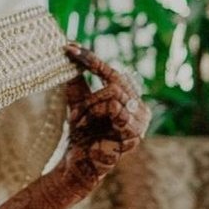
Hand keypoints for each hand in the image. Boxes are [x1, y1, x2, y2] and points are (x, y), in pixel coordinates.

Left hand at [63, 43, 149, 187]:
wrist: (77, 161)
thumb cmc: (82, 133)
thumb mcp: (78, 102)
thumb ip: (77, 80)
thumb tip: (70, 51)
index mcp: (129, 98)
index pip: (112, 71)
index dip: (91, 58)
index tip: (69, 47)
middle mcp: (139, 107)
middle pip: (115, 78)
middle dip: (89, 91)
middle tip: (72, 107)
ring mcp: (139, 121)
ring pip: (113, 92)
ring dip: (89, 105)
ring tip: (78, 120)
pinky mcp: (133, 133)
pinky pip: (114, 107)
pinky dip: (95, 113)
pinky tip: (85, 125)